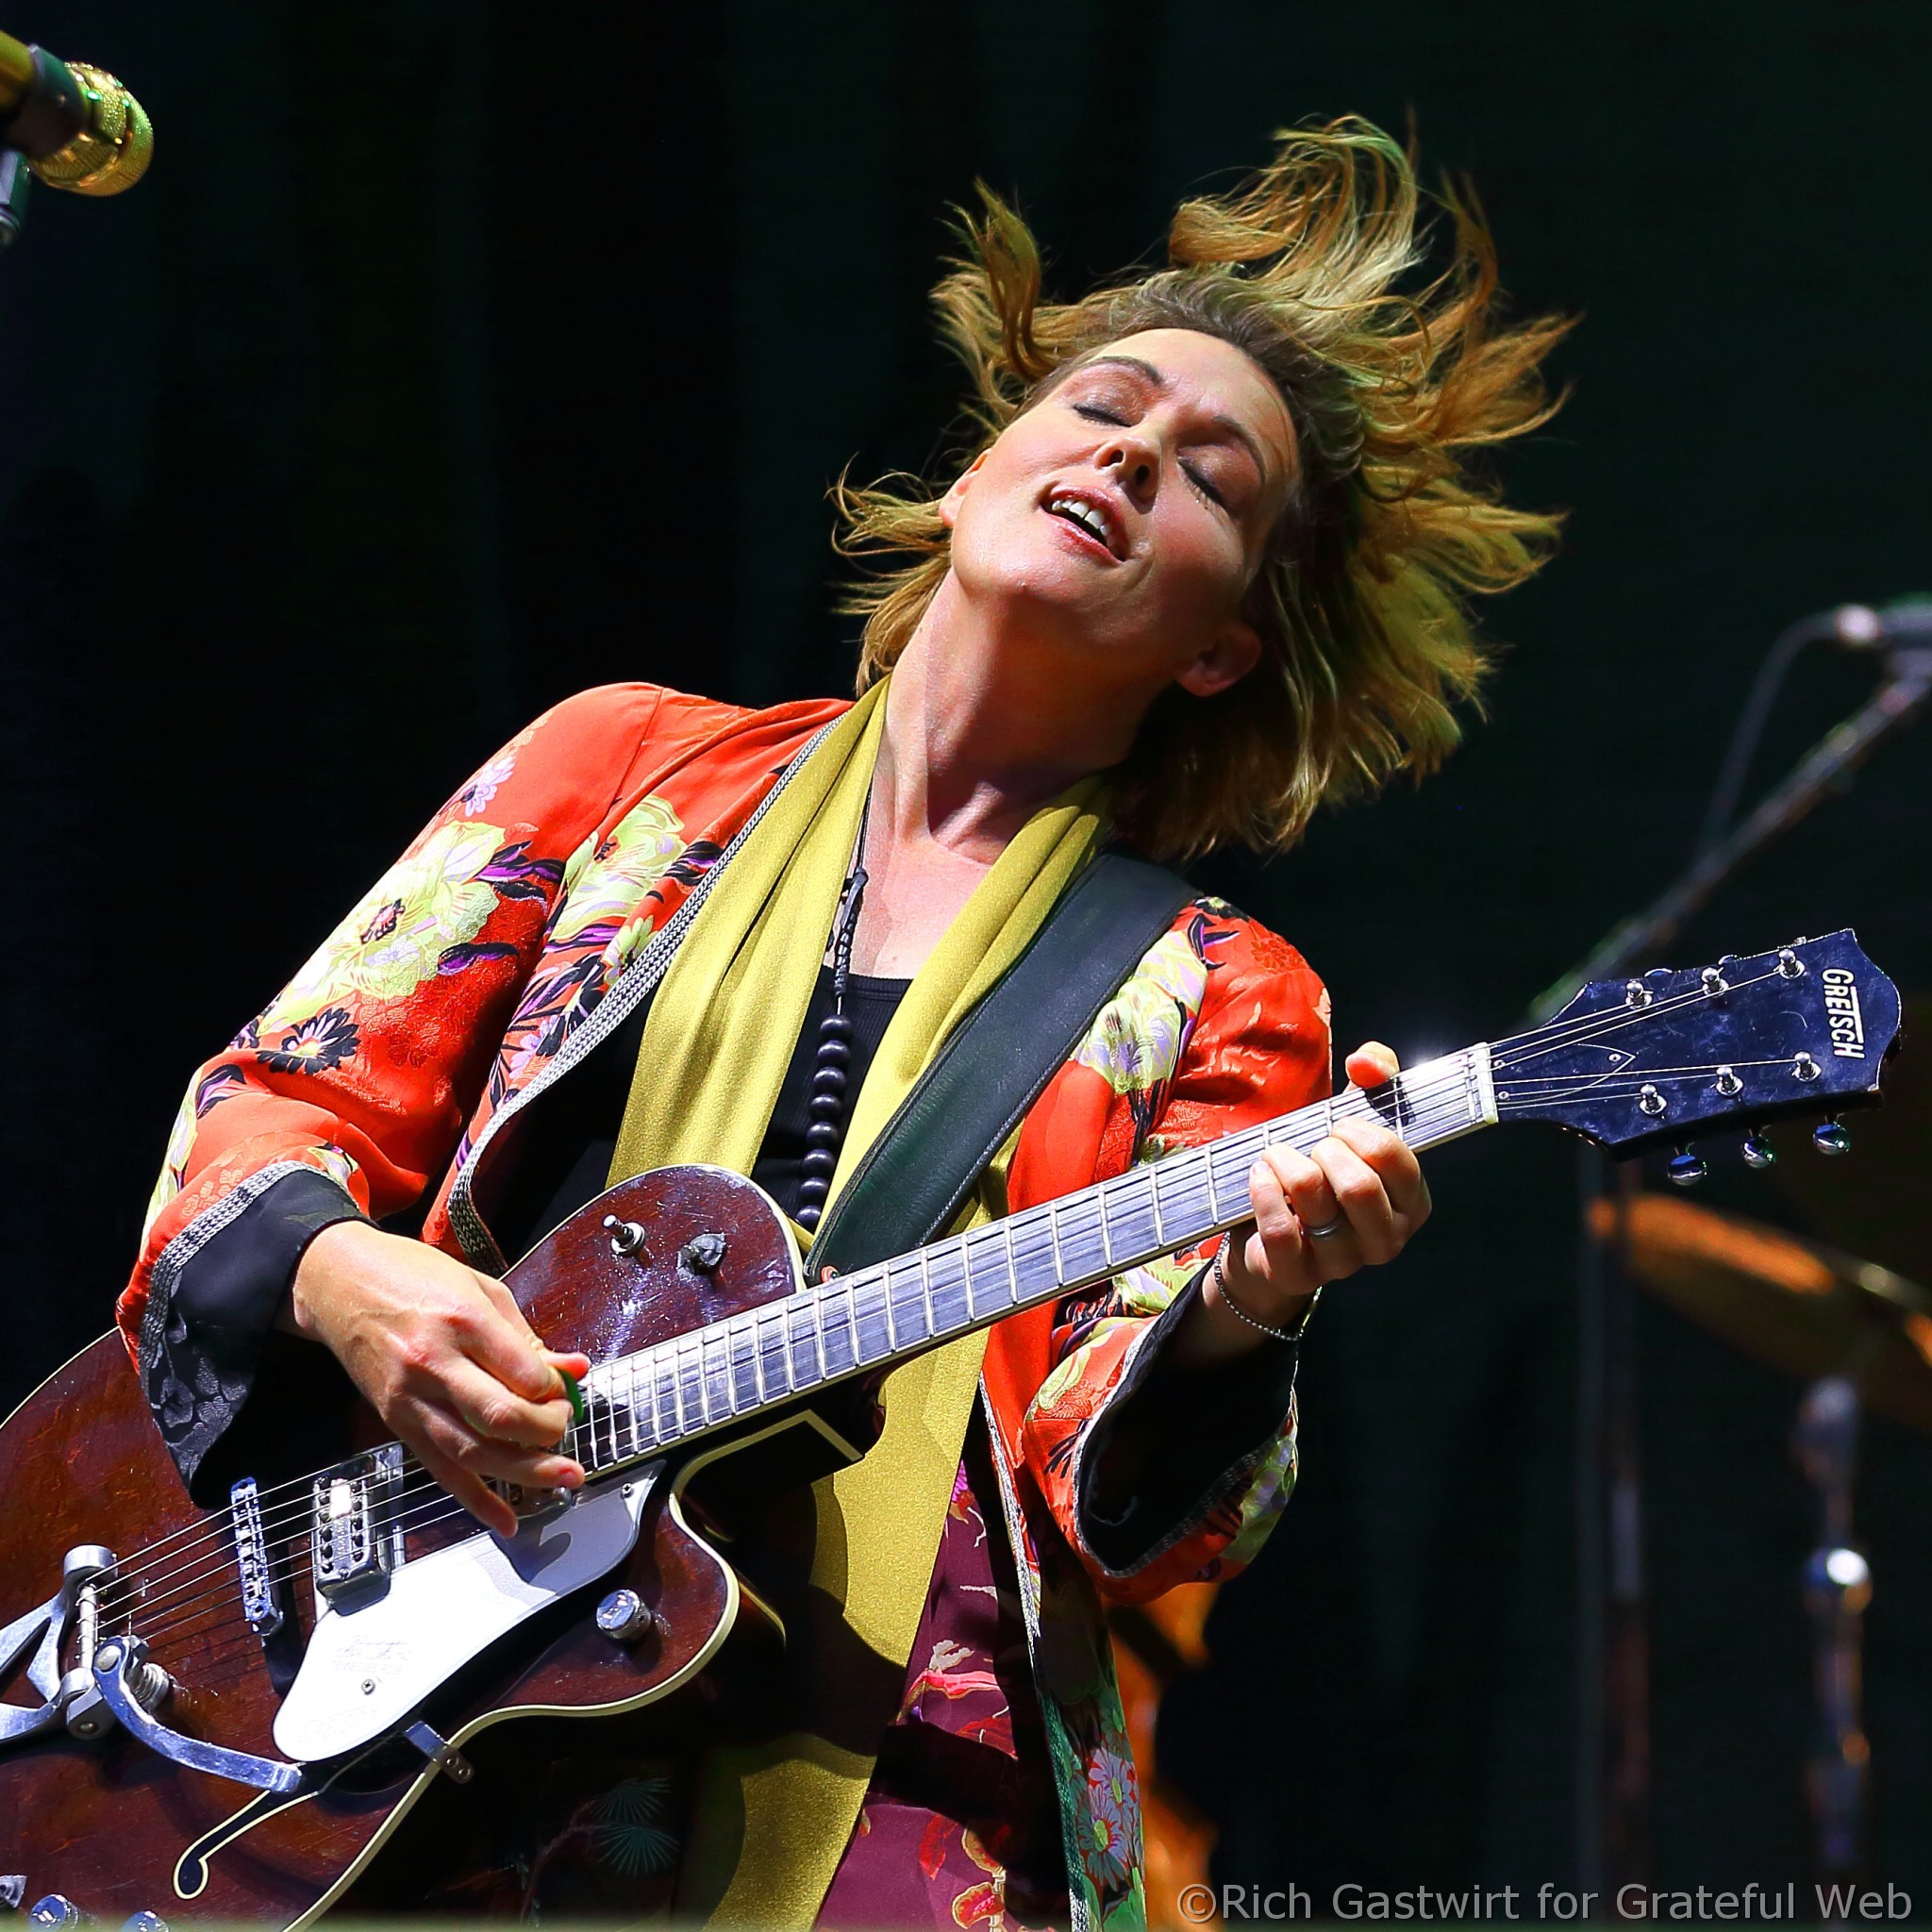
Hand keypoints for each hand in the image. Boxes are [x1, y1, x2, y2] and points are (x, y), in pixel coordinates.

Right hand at [289, 1220, 591, 1537]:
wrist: (340, 1282)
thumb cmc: (414, 1276)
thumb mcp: (481, 1289)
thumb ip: (526, 1336)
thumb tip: (573, 1369)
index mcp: (461, 1321)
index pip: (523, 1373)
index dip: (554, 1389)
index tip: (565, 1388)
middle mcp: (433, 1364)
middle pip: (500, 1417)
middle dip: (546, 1432)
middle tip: (566, 1427)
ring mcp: (410, 1399)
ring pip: (473, 1453)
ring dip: (525, 1473)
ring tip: (565, 1479)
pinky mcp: (395, 1423)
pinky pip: (440, 1471)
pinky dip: (475, 1500)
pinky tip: (506, 1519)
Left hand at [1192, 1041, 1431, 1359]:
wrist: (1270, 1235)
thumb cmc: (1323, 1170)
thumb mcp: (1355, 1121)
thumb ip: (1375, 1075)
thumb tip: (1365, 1061)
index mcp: (1412, 1203)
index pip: (1396, 1158)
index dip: (1360, 1131)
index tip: (1339, 1126)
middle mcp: (1386, 1240)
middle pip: (1358, 1184)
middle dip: (1324, 1149)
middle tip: (1311, 1145)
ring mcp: (1343, 1264)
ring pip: (1313, 1196)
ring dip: (1285, 1160)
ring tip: (1277, 1154)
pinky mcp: (1297, 1275)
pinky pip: (1279, 1229)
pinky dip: (1262, 1190)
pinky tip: (1259, 1175)